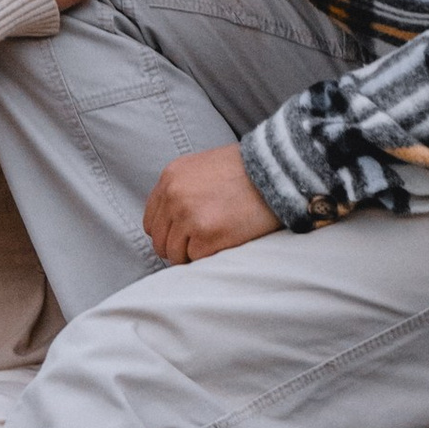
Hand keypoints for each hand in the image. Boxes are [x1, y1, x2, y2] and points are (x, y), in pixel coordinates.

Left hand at [144, 142, 279, 263]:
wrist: (277, 170)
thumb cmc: (246, 170)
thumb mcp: (203, 168)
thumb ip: (182, 190)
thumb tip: (171, 221)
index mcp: (170, 178)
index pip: (151, 221)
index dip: (168, 233)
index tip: (183, 237)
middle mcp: (174, 196)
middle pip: (160, 241)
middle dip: (178, 248)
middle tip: (200, 246)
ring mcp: (189, 216)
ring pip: (175, 254)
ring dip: (193, 255)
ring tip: (214, 244)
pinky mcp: (207, 234)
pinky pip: (196, 260)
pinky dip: (209, 257)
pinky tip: (225, 243)